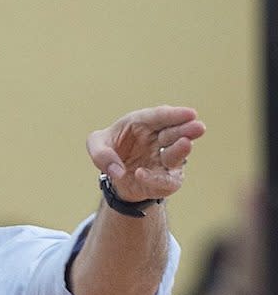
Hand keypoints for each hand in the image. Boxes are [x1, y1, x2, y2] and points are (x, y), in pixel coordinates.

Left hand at [86, 105, 205, 201]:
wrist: (116, 176)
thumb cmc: (110, 151)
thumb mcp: (97, 145)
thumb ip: (101, 153)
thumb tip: (118, 171)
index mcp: (143, 123)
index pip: (160, 116)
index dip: (174, 115)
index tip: (190, 114)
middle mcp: (158, 139)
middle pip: (174, 133)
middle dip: (185, 130)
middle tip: (198, 127)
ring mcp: (164, 159)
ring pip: (175, 155)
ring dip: (180, 150)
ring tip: (185, 144)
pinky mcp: (165, 179)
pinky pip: (164, 180)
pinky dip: (154, 178)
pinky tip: (141, 174)